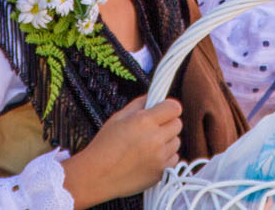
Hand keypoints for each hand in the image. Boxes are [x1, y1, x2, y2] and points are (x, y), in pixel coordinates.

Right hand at [63, 96, 181, 202]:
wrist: (97, 176)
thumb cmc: (104, 146)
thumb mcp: (118, 117)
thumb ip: (139, 104)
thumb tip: (153, 98)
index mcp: (144, 121)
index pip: (174, 107)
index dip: (168, 107)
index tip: (163, 110)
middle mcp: (155, 139)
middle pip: (178, 124)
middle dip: (167, 123)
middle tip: (154, 127)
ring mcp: (159, 157)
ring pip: (177, 142)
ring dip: (167, 141)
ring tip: (150, 144)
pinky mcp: (160, 173)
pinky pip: (174, 159)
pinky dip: (166, 157)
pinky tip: (151, 157)